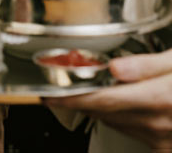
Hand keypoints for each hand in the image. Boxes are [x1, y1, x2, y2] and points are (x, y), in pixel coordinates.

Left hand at [44, 49, 171, 149]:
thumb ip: (146, 65)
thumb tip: (114, 69)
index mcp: (160, 98)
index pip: (103, 100)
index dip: (72, 96)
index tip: (49, 90)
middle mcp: (159, 123)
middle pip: (105, 112)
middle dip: (81, 98)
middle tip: (61, 82)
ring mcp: (163, 139)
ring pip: (117, 123)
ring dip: (102, 107)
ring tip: (92, 86)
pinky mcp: (165, 147)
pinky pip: (134, 132)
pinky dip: (122, 117)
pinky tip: (125, 101)